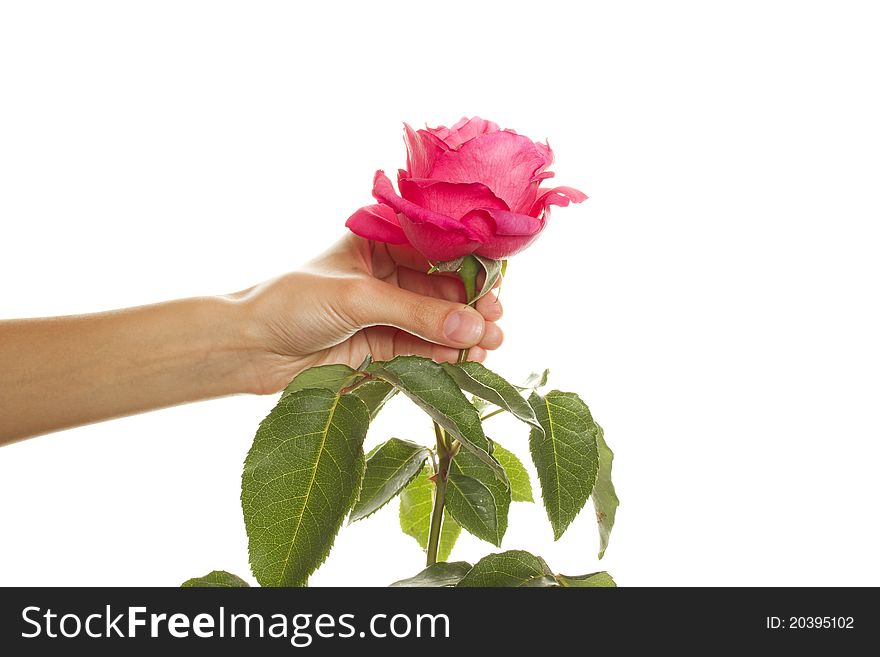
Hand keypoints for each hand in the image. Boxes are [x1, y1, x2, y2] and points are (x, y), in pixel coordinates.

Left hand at [237, 234, 503, 393]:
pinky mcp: (382, 344)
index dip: (470, 264)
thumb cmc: (292, 303)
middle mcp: (387, 271)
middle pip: (444, 285)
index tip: (497, 284)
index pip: (437, 246)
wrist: (249, 349)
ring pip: (437, 318)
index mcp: (379, 239)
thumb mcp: (358, 298)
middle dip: (472, 303)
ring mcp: (386, 309)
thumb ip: (418, 313)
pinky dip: (445, 353)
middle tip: (496, 320)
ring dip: (464, 331)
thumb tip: (474, 326)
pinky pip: (423, 346)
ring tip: (490, 344)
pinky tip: (465, 358)